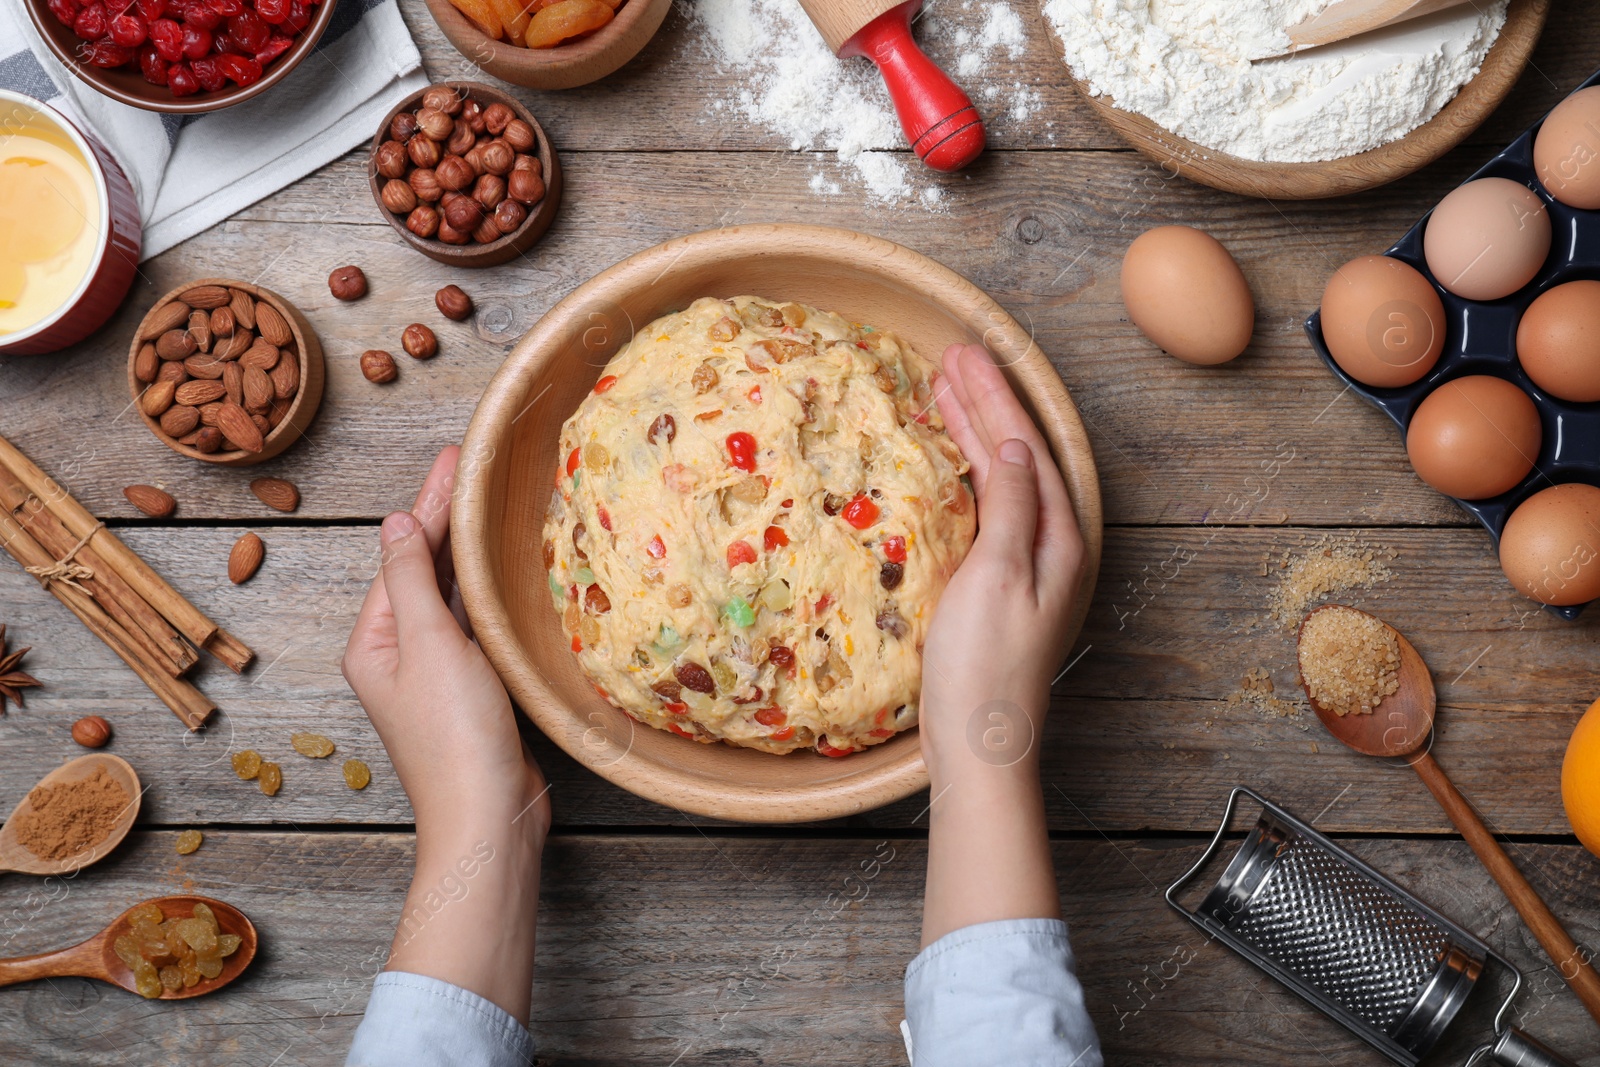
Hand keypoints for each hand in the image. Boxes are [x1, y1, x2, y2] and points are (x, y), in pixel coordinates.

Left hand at [342, 447, 549, 1020]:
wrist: (488, 817)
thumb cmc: (455, 736)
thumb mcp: (428, 645)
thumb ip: (412, 580)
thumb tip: (394, 522)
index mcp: (375, 641)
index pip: (403, 553)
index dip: (430, 502)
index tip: (455, 457)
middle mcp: (399, 654)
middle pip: (424, 569)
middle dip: (447, 517)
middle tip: (472, 464)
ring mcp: (437, 675)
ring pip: (451, 595)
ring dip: (468, 550)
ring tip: (489, 503)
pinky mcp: (474, 693)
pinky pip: (477, 625)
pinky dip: (488, 590)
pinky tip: (506, 572)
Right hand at [919, 344, 1085, 779]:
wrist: (977, 744)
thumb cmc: (986, 666)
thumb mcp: (999, 575)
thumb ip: (1012, 507)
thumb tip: (1018, 449)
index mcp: (1058, 538)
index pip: (1024, 449)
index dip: (994, 400)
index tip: (963, 357)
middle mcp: (1049, 546)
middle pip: (1017, 457)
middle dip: (985, 405)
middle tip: (950, 358)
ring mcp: (1023, 566)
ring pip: (1001, 478)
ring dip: (974, 432)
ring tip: (943, 390)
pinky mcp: (996, 586)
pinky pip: (985, 506)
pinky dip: (966, 472)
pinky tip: (951, 461)